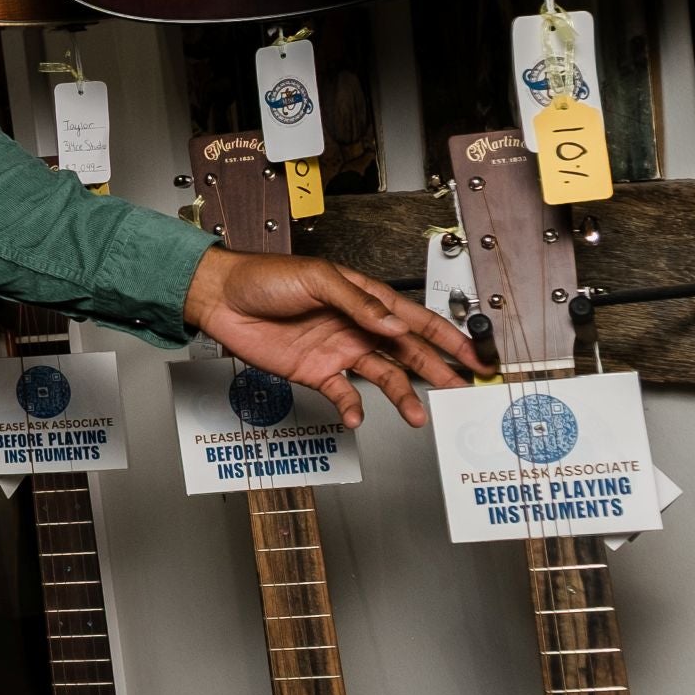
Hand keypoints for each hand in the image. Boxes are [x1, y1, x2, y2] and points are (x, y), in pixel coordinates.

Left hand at [184, 247, 478, 427]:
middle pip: (408, 352)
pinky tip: (359, 417)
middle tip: (462, 390)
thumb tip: (391, 323)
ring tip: (417, 416)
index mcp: (364, 299)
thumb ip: (357, 302)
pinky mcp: (315, 372)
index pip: (414, 319)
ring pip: (383, 376)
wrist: (221, 298)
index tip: (473, 355)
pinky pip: (343, 393)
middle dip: (438, 371)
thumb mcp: (316, 278)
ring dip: (402, 396)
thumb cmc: (264, 277)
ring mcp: (338, 351)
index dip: (446, 337)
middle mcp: (356, 327)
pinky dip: (354, 407)